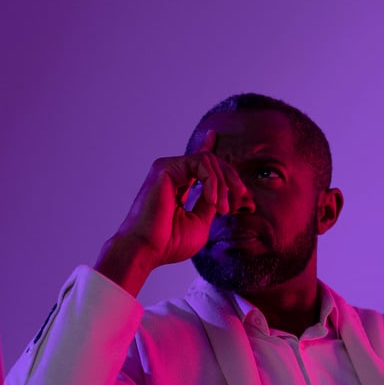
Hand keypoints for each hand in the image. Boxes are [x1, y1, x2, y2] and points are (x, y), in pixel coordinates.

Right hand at [94, 130, 246, 294]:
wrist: (148, 250)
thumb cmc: (170, 242)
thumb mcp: (200, 222)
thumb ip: (210, 202)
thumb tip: (221, 190)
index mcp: (178, 186)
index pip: (195, 163)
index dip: (206, 147)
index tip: (213, 134)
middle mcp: (171, 174)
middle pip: (210, 161)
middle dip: (230, 179)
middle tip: (236, 202)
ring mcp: (167, 169)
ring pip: (208, 160)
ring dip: (223, 184)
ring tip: (222, 208)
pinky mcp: (165, 167)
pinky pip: (201, 162)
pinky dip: (213, 181)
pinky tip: (212, 201)